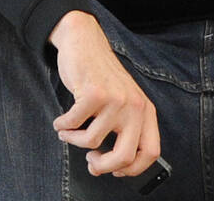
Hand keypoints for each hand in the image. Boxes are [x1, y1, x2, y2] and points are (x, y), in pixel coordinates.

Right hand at [49, 11, 160, 177]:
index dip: (132, 169)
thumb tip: (107, 169)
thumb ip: (122, 132)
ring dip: (73, 139)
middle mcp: (136, 106)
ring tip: (69, 129)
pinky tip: (62, 119)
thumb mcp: (122, 105)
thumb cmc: (101, 80)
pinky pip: (73, 126)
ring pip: (91, 142)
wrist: (86, 44)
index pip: (151, 152)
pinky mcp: (95, 94)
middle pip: (124, 157)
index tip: (113, 170)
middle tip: (90, 162)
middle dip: (102, 167)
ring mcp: (117, 100)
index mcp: (146, 111)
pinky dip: (62, 126)